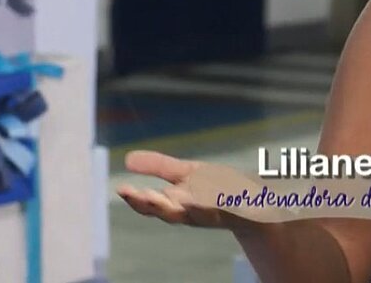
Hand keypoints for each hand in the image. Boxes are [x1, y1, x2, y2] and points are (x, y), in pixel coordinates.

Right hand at [117, 150, 248, 230]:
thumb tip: (127, 158)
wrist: (249, 202)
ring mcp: (210, 212)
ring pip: (193, 213)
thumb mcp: (185, 173)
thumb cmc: (214, 187)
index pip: (151, 205)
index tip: (122, 189)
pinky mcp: (230, 208)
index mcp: (175, 204)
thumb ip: (158, 167)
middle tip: (140, 195)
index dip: (137, 199)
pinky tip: (201, 196)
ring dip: (181, 206)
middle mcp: (189, 212)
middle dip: (154, 205)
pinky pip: (220, 208)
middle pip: (168, 212)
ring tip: (170, 196)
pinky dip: (211, 204)